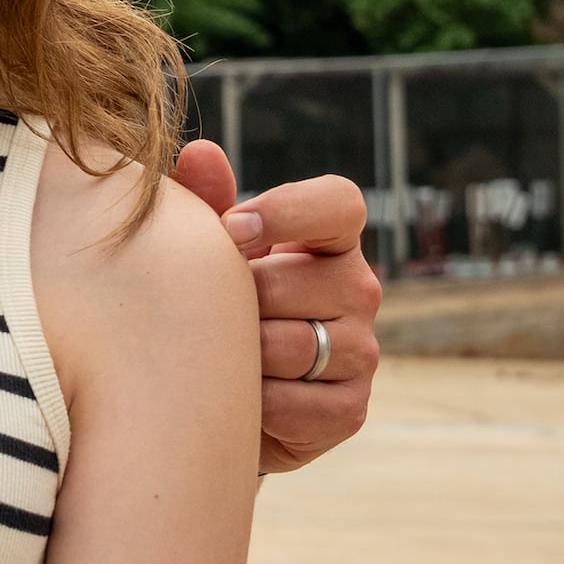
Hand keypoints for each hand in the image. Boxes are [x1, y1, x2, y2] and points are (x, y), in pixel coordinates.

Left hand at [173, 140, 378, 473]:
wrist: (220, 401)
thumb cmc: (217, 310)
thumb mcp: (208, 255)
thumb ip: (206, 205)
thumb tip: (200, 154)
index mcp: (329, 240)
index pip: (338, 204)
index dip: (288, 211)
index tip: (232, 229)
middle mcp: (359, 289)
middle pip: (292, 281)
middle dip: (236, 302)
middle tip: (210, 316)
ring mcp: (362, 350)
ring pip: (289, 345)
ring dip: (240, 356)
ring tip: (220, 358)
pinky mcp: (350, 409)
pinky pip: (294, 404)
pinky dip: (254, 405)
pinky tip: (239, 400)